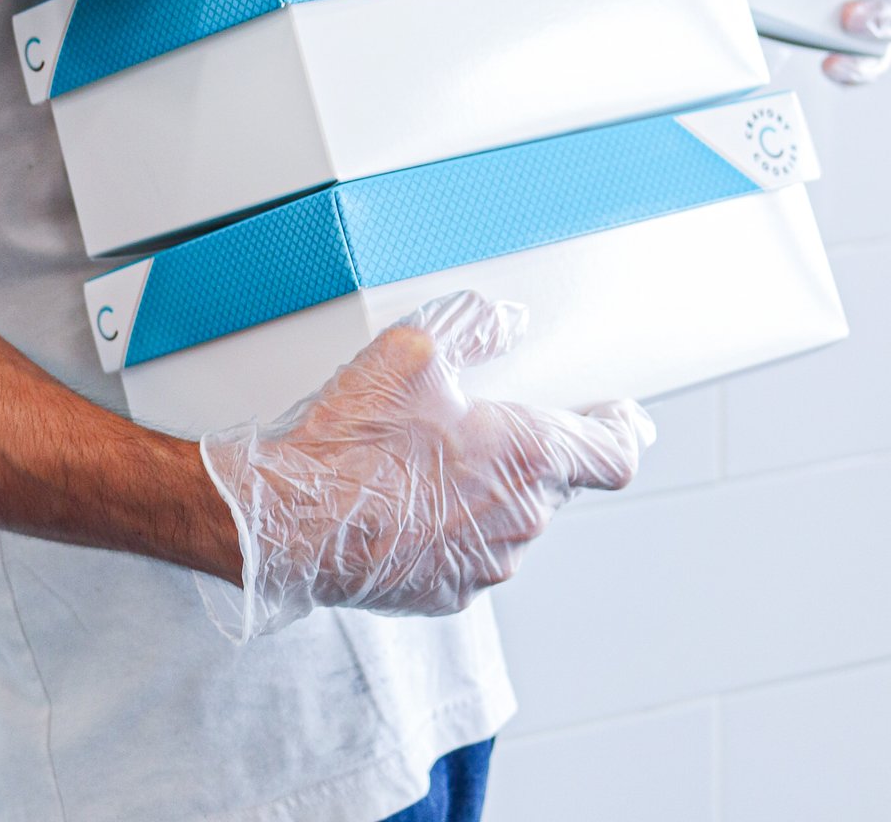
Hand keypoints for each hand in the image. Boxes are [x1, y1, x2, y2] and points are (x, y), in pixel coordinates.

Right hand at [197, 290, 654, 641]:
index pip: (614, 452)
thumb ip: (471, 327)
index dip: (622, 429)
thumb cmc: (351, 441)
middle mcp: (522, 517)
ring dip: (485, 488)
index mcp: (529, 456)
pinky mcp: (448, 591)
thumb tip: (505, 320)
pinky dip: (450, 524)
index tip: (619, 416)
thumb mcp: (411, 350)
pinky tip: (403, 497)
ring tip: (424, 457)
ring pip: (510, 516)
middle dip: (526, 449)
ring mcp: (487, 562)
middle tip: (475, 418)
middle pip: (555, 480)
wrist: (290, 519)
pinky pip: (470, 549)